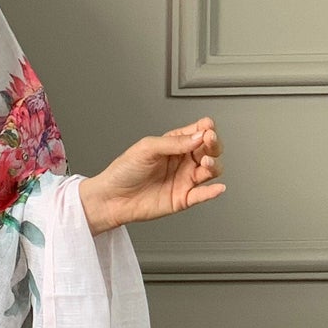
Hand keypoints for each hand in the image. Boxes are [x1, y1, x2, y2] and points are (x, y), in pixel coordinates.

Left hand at [78, 118, 224, 234]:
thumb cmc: (123, 171)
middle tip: (208, 142)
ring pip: (211, 170)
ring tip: (206, 163)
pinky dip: (212, 192)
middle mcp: (182, 160)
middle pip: (210, 149)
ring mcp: (184, 179)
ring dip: (214, 165)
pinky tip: (217, 188)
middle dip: (213, 144)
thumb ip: (173, 142)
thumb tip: (197, 137)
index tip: (206, 129)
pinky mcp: (182, 198)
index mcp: (174, 144)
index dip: (206, 129)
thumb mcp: (147, 148)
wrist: (110, 198)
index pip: (199, 132)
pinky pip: (202, 195)